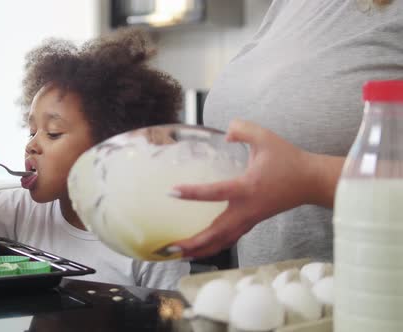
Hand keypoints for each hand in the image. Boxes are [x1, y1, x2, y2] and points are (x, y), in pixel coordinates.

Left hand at [171, 120, 317, 257]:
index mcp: (247, 188)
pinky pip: (230, 239)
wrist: (311, 181)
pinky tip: (199, 249)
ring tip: (178, 255)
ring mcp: (250, 219)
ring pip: (223, 241)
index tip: (172, 192)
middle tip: (170, 247)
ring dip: (201, 250)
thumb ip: (243, 129)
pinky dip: (213, 246)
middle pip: (216, 232)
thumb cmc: (289, 160)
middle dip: (193, 242)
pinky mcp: (251, 222)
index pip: (215, 192)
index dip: (193, 193)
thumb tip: (227, 130)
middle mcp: (246, 209)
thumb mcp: (266, 138)